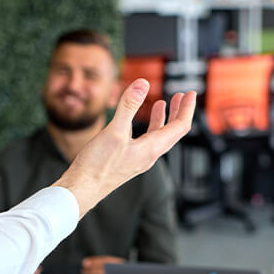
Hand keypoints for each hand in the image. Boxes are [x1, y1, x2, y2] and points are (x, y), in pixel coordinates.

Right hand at [54, 81, 196, 216]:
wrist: (82, 189)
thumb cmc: (97, 166)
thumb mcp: (114, 131)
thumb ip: (128, 106)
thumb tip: (142, 84)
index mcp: (151, 149)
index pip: (180, 127)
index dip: (187, 109)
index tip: (191, 94)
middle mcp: (149, 155)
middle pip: (173, 131)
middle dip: (178, 111)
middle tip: (182, 96)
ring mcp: (139, 158)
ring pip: (158, 136)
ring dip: (162, 118)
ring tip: (162, 103)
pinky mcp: (128, 160)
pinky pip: (144, 140)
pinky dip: (146, 126)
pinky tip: (136, 121)